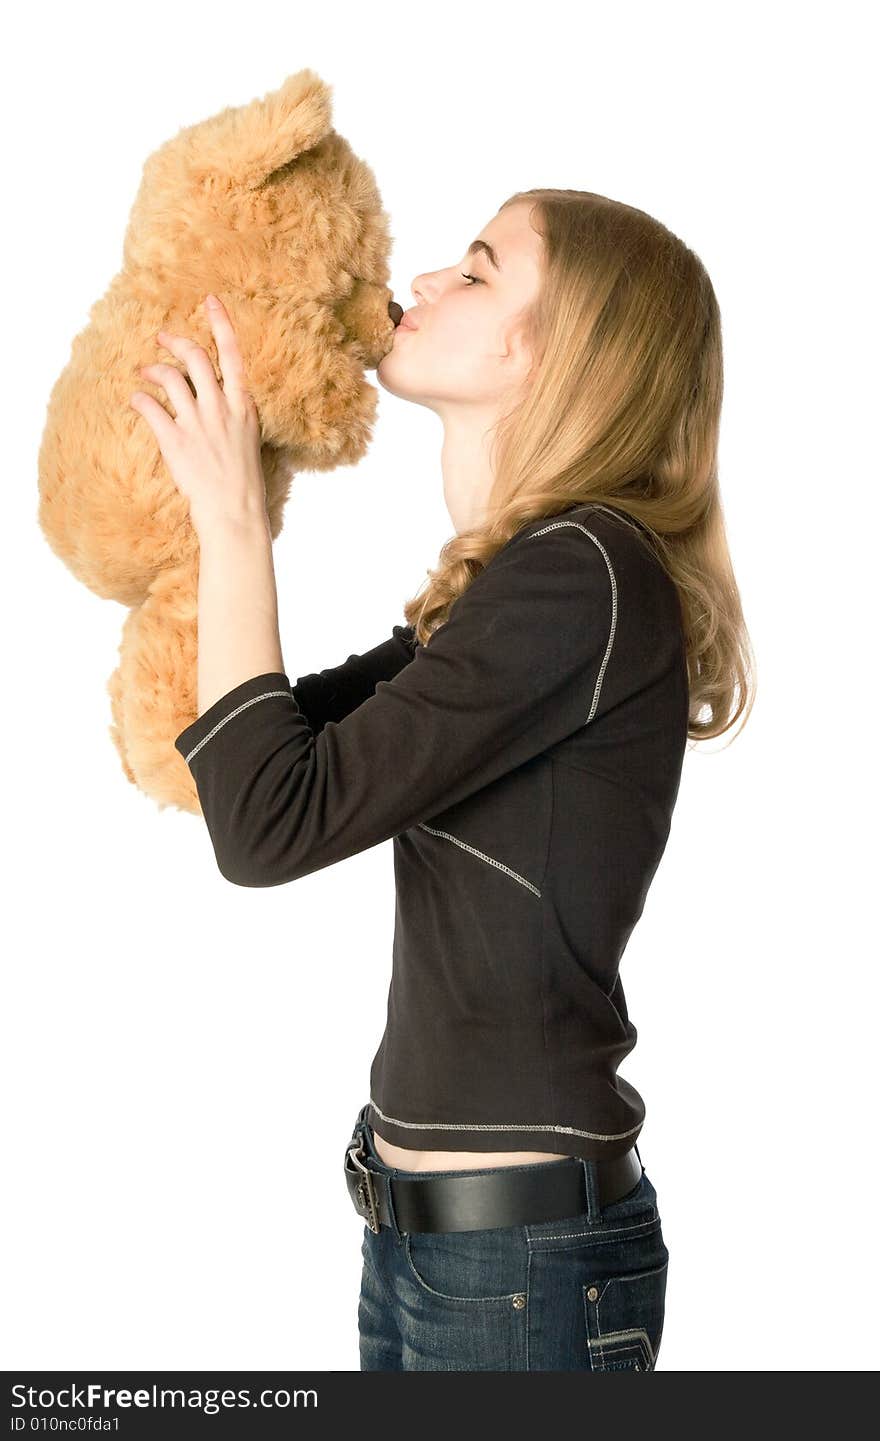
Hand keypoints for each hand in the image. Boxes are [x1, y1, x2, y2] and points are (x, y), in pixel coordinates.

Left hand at [129, 294, 266, 534]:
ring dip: (153, 370)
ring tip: (143, 373)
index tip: (209, 301)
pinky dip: (139, 400)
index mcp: (243, 407)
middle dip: (175, 342)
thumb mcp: (250, 441)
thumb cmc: (243, 482)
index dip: (220, 324)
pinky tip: (135, 401)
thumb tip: (226, 400)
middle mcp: (221, 409)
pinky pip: (150, 408)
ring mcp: (198, 424)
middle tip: (161, 338)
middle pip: (196, 358)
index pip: (233, 356)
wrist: (234, 512)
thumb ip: (237, 415)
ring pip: (171, 377)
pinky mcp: (175, 441)